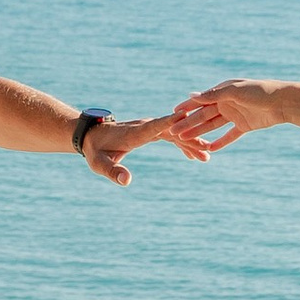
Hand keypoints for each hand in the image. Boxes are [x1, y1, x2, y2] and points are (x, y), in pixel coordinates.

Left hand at [78, 111, 217, 186]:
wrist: (92, 136)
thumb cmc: (95, 150)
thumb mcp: (99, 164)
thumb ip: (113, 172)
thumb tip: (127, 181)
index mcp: (135, 133)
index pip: (156, 126)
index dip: (172, 122)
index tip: (188, 117)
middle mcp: (145, 127)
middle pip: (171, 130)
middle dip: (189, 139)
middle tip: (207, 151)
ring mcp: (149, 128)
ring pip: (174, 133)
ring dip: (189, 142)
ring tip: (206, 156)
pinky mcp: (150, 131)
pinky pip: (170, 135)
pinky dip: (182, 143)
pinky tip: (193, 155)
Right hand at [164, 79, 279, 149]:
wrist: (283, 102)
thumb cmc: (260, 92)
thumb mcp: (236, 92)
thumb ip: (214, 94)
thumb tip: (192, 94)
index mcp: (223, 91)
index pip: (201, 101)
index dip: (187, 107)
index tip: (172, 114)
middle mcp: (227, 102)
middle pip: (204, 115)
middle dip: (189, 124)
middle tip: (174, 133)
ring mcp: (235, 114)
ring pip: (213, 126)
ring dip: (200, 133)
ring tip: (186, 141)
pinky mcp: (244, 125)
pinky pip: (230, 135)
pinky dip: (221, 142)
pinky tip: (211, 148)